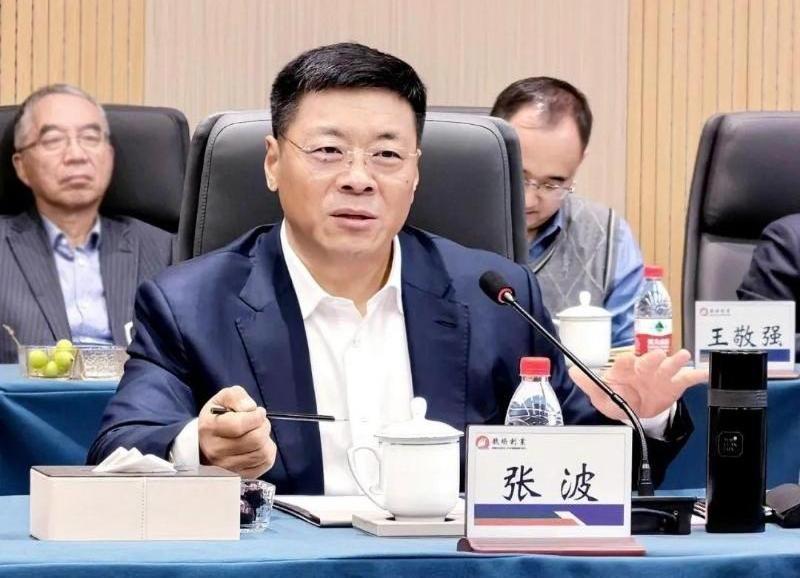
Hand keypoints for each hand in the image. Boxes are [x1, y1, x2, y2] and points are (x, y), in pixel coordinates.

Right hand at [198, 385, 276, 478]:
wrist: (206, 441)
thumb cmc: (218, 417)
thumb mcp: (223, 398)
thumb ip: (237, 397)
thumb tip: (250, 408)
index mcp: (209, 428)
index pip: (239, 425)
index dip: (256, 416)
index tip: (258, 411)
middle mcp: (216, 451)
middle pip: (255, 440)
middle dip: (263, 426)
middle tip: (260, 421)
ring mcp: (227, 467)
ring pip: (263, 453)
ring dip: (267, 439)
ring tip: (259, 432)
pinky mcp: (239, 475)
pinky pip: (265, 463)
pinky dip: (269, 451)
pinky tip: (260, 445)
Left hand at [569, 349, 707, 420]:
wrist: (635, 410)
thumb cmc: (618, 397)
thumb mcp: (601, 394)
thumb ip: (588, 384)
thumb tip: (571, 372)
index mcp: (625, 369)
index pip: (625, 362)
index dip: (627, 360)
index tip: (629, 358)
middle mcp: (644, 368)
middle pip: (649, 361)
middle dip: (653, 358)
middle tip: (658, 355)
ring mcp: (660, 375)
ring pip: (669, 366)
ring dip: (676, 360)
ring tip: (684, 355)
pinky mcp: (674, 385)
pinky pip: (687, 379)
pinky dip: (696, 375)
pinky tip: (704, 373)